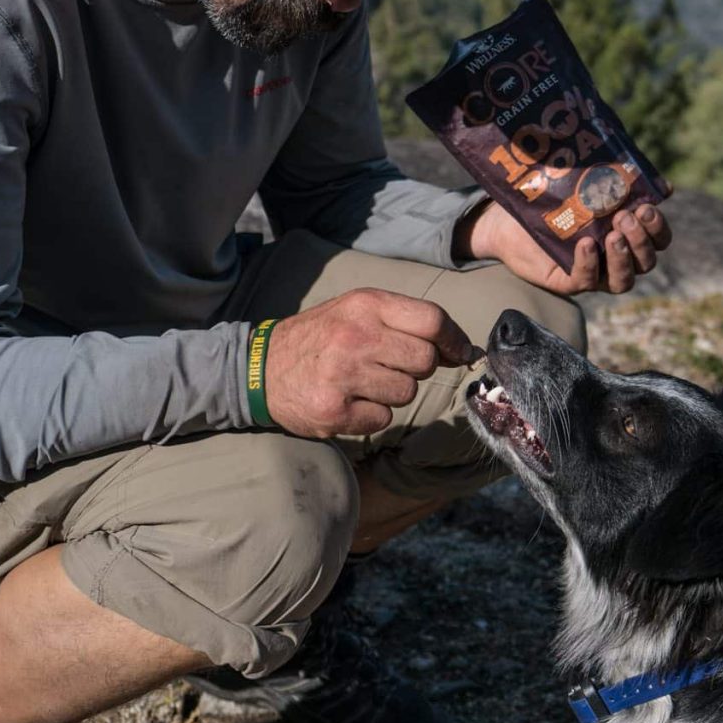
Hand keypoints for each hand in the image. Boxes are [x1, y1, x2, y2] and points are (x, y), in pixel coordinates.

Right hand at [262, 289, 472, 438]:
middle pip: (425, 360)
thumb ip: (404, 322)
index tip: (459, 352)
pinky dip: (372, 414)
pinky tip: (349, 401)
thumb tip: (463, 349)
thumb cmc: (319, 338)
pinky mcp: (334, 410)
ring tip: (361, 382)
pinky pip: (384, 417)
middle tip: (387, 366)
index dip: (454, 339)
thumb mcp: (355, 312)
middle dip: (416, 368)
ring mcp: (343, 375)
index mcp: (364, 305)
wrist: (259, 369)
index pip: (432, 320)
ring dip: (393, 392)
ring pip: (407, 392)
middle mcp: (355, 337)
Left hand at [457, 196, 672, 296]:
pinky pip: (587, 281)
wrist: (509, 217)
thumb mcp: (588, 185)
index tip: (647, 206)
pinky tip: (586, 244)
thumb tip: (665, 184)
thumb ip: (620, 180)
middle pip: (646, 262)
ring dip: (624, 258)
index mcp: (627, 234)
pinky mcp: (570, 282)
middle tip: (625, 216)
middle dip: (641, 240)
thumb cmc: (555, 198)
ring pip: (624, 280)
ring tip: (613, 235)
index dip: (658, 228)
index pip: (658, 240)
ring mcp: (595, 273)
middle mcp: (616, 257)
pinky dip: (590, 264)